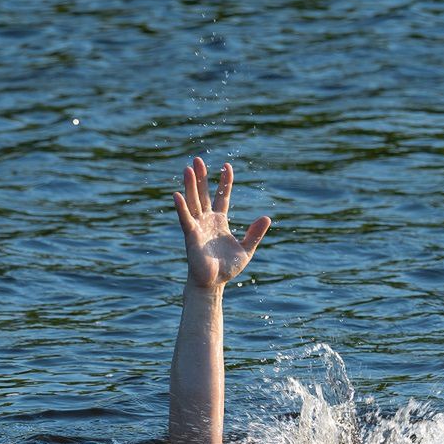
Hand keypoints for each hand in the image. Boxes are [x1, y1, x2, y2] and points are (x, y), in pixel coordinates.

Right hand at [173, 158, 270, 290]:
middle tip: (197, 158)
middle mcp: (206, 221)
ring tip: (188, 168)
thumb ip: (255, 233)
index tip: (227, 165)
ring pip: (193, 202)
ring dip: (190, 185)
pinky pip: (185, 219)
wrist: (213, 285)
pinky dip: (181, 207)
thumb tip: (266, 217)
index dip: (224, 182)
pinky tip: (177, 194)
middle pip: (203, 194)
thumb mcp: (247, 249)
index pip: (221, 196)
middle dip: (201, 177)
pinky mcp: (190, 236)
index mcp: (219, 221)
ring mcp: (197, 227)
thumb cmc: (227, 269)